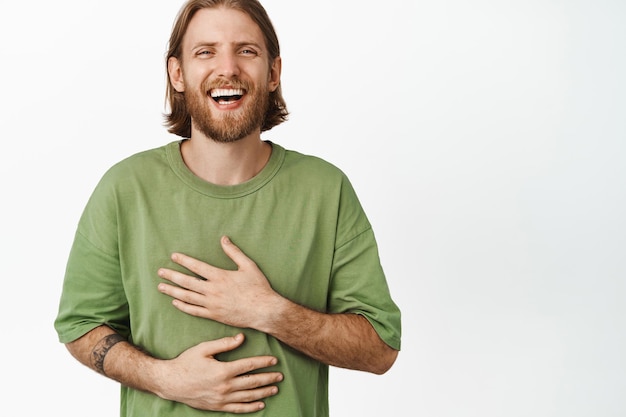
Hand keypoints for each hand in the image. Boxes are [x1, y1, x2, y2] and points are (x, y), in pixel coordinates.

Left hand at [157, 236, 277, 328]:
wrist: (264, 311)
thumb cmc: (258, 287)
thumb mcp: (248, 266)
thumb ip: (234, 252)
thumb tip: (223, 239)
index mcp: (220, 276)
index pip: (197, 266)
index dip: (184, 261)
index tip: (173, 256)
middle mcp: (213, 290)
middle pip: (187, 282)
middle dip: (172, 276)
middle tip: (160, 272)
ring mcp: (212, 304)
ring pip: (187, 297)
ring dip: (172, 291)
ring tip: (161, 287)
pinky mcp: (214, 316)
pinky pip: (194, 311)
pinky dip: (183, 306)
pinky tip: (176, 302)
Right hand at [158, 333, 281, 412]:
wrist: (170, 382)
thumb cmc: (186, 363)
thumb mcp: (203, 349)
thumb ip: (224, 343)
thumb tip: (241, 338)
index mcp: (223, 370)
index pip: (249, 365)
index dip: (263, 362)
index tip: (274, 360)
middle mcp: (225, 386)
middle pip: (252, 382)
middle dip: (268, 378)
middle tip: (280, 376)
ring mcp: (221, 398)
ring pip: (248, 396)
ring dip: (263, 392)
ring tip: (275, 389)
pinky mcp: (217, 406)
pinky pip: (238, 409)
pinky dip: (250, 407)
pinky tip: (260, 405)